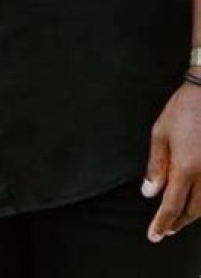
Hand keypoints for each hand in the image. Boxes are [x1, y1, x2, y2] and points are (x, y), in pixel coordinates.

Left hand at [143, 81, 200, 241]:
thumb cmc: (183, 110)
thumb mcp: (160, 133)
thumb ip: (156, 166)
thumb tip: (150, 193)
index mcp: (186, 167)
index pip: (172, 206)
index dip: (162, 223)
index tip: (154, 236)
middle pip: (193, 211)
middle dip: (177, 223)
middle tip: (165, 230)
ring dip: (192, 215)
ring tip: (178, 219)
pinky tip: (196, 202)